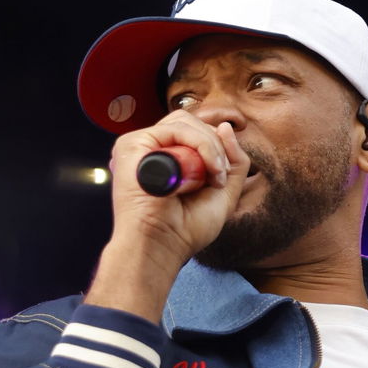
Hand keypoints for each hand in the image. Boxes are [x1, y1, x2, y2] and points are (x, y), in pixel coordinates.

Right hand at [86, 111, 250, 321]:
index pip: (196, 130)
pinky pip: (176, 129)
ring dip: (210, 147)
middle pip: (192, 122)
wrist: (163, 245)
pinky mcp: (133, 145)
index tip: (223, 175)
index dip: (217, 145)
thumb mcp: (223, 192)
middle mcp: (152, 148)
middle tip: (220, 176)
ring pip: (186, 122)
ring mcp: (141, 145)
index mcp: (168, 156)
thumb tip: (226, 126)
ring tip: (214, 176)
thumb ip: (233, 160)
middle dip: (216, 145)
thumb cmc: (186, 228)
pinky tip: (205, 171)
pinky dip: (200, 146)